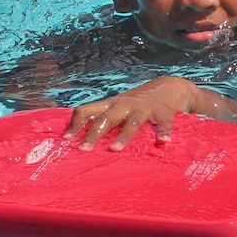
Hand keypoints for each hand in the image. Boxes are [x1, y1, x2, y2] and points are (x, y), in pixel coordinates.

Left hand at [64, 76, 199, 150]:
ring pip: (133, 122)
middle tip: (84, 149)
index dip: (76, 124)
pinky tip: (163, 141)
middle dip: (95, 133)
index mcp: (111, 104)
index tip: (67, 139)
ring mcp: (144, 108)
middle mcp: (125, 105)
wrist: (169, 87)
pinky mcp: (163, 113)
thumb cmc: (137, 103)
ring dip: (123, 135)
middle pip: (107, 118)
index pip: (88, 110)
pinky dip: (164, 132)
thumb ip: (104, 119)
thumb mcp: (118, 107)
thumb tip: (79, 137)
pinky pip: (164, 124)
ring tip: (115, 148)